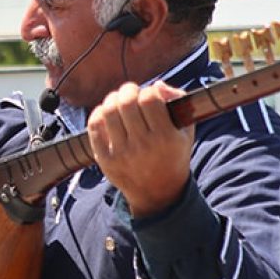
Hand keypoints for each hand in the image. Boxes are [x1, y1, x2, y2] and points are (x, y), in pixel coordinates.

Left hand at [86, 81, 193, 217]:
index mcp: (166, 137)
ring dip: (112, 99)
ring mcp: (122, 153)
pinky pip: (94, 127)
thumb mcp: (186, 131)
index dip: (149, 90)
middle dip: (128, 90)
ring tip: (119, 101)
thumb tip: (158, 85)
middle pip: (126, 102)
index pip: (150, 98)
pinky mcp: (105, 159)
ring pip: (108, 111)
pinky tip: (107, 114)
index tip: (151, 95)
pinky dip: (98, 114)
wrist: (157, 193)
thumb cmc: (172, 155)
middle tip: (131, 92)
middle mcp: (143, 145)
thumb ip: (179, 103)